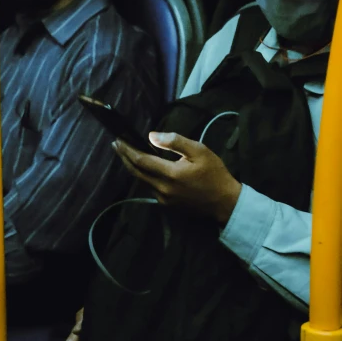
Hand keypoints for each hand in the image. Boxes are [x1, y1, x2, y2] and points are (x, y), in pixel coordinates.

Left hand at [113, 132, 241, 224]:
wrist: (225, 202)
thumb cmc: (214, 173)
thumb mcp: (199, 151)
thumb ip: (175, 142)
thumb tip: (151, 136)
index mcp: (170, 174)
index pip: (141, 160)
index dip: (127, 150)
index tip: (118, 139)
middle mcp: (163, 188)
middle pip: (136, 172)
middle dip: (124, 157)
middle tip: (116, 144)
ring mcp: (163, 199)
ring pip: (141, 180)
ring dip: (132, 166)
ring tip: (126, 153)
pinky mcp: (167, 204)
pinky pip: (149, 187)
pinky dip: (143, 175)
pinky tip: (142, 167)